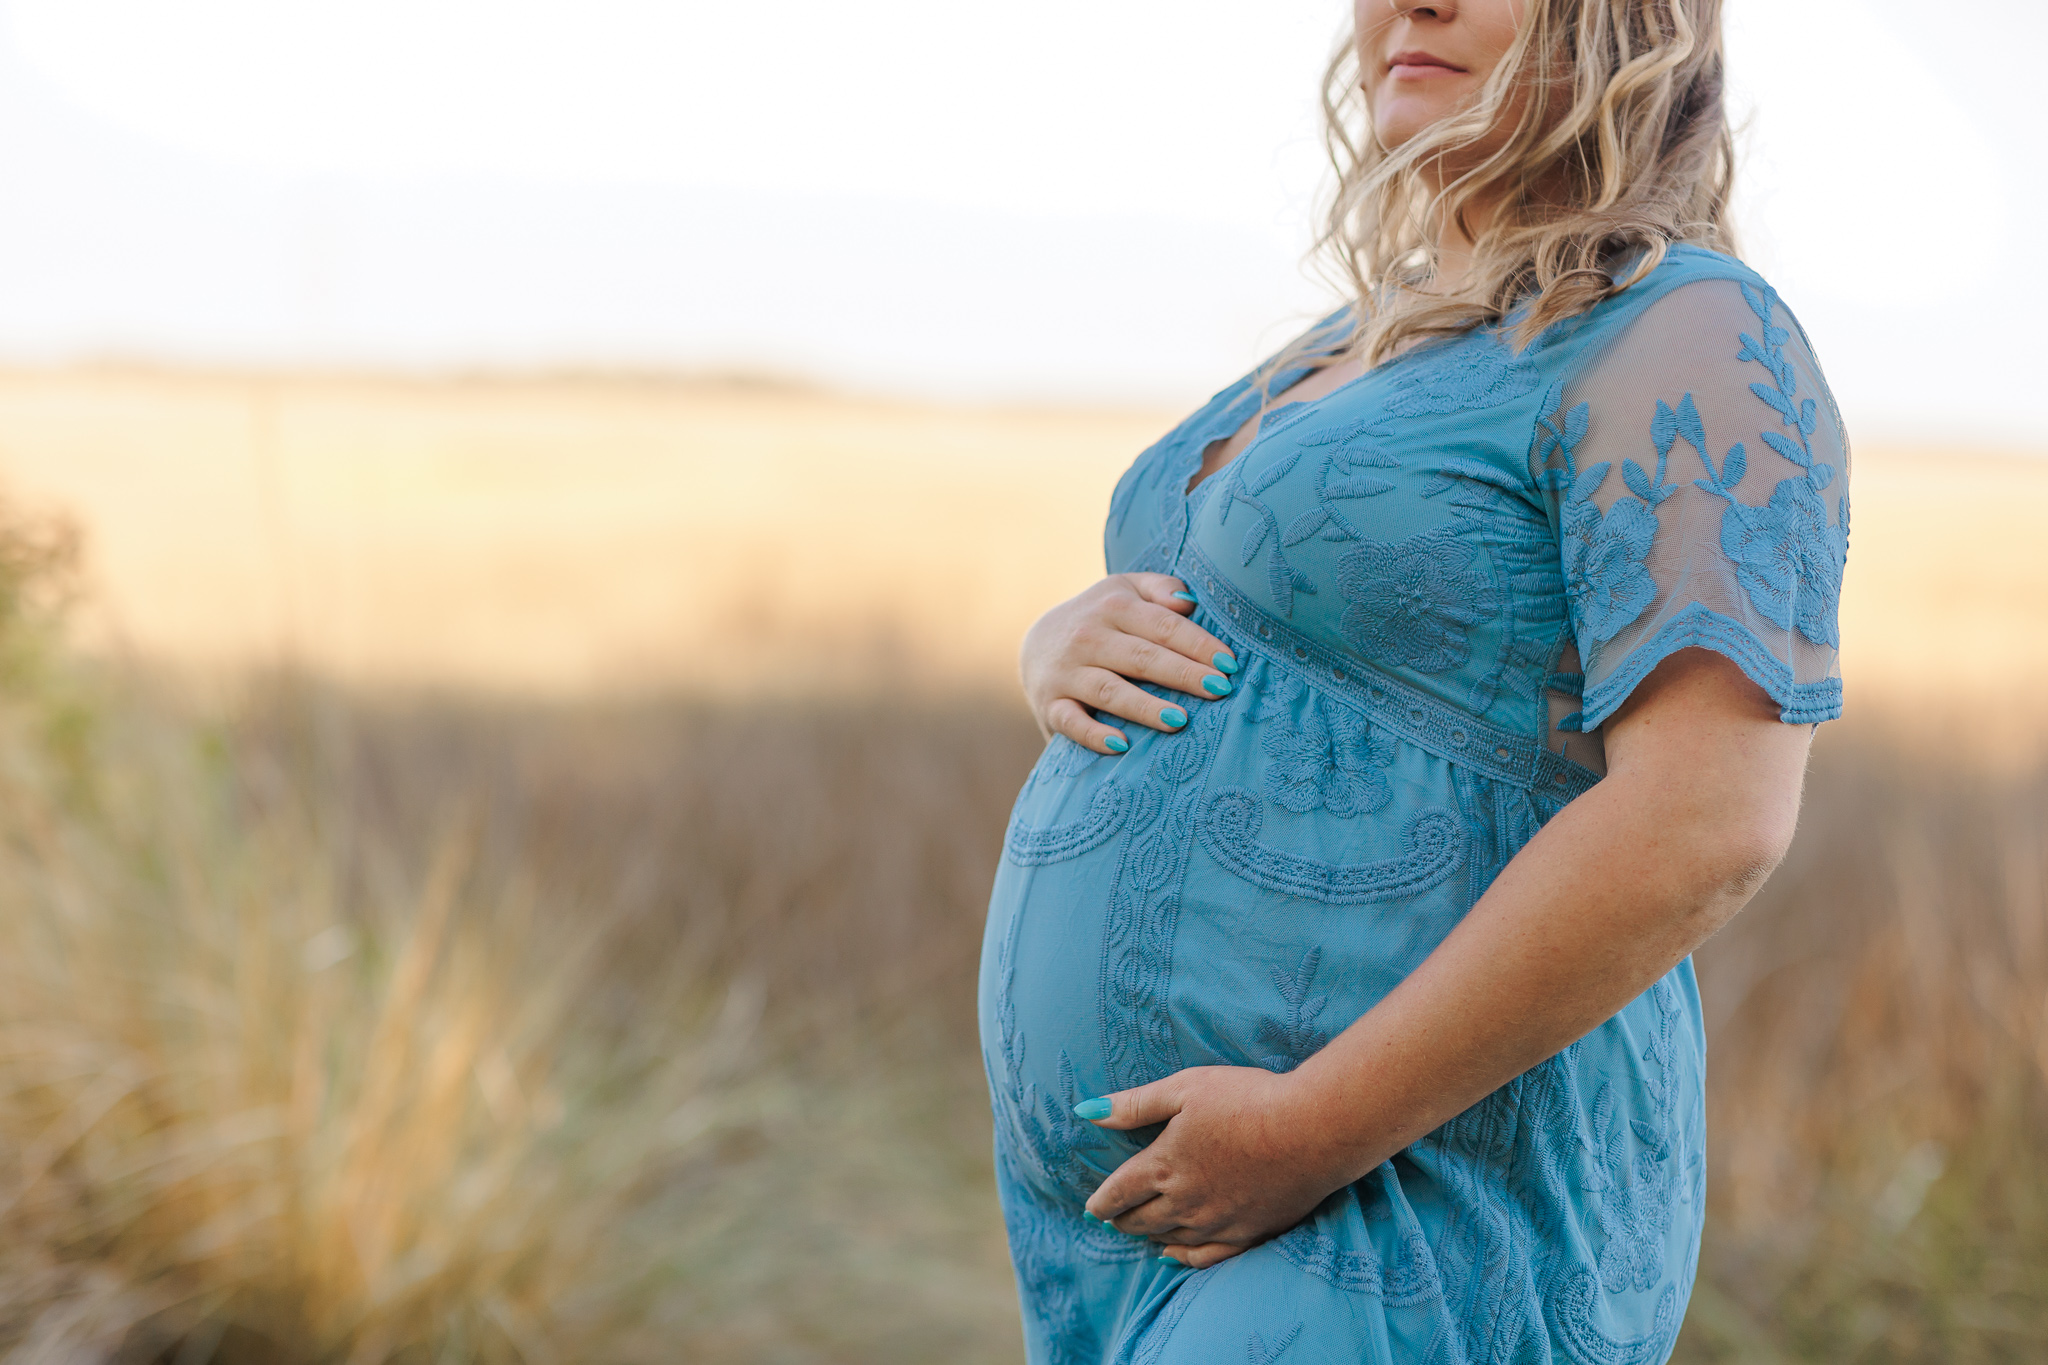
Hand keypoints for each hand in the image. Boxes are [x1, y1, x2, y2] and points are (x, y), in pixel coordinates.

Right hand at [1019, 574, 1238, 752]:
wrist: (1036, 642)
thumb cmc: (1101, 618)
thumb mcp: (1126, 590)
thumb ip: (1161, 588)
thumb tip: (1190, 602)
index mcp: (1114, 606)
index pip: (1163, 626)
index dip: (1198, 645)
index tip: (1229, 665)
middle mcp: (1088, 637)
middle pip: (1142, 657)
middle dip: (1183, 674)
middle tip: (1220, 690)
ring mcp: (1067, 672)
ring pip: (1109, 690)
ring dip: (1144, 706)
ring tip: (1180, 720)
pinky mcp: (1050, 704)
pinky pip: (1071, 721)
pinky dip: (1093, 734)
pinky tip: (1121, 745)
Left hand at [1076, 1065, 1360, 1269]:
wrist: (1312, 1130)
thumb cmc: (1248, 1099)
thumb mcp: (1184, 1088)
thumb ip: (1134, 1105)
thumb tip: (1086, 1110)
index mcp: (1163, 1165)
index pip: (1119, 1193)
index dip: (1102, 1202)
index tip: (1092, 1208)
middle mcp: (1184, 1201)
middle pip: (1140, 1220)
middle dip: (1121, 1220)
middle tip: (1110, 1220)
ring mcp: (1217, 1222)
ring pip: (1169, 1238)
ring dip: (1149, 1236)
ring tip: (1138, 1232)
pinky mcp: (1248, 1232)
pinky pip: (1205, 1256)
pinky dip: (1183, 1258)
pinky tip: (1174, 1256)